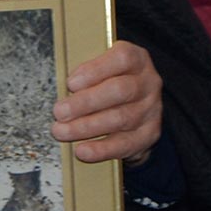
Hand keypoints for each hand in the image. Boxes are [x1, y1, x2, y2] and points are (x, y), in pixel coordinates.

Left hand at [52, 40, 162, 164]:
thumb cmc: (107, 83)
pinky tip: (82, 151)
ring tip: (61, 131)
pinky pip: (126, 143)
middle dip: (85, 103)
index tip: (70, 83)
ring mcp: (151, 109)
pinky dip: (102, 149)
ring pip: (121, 118)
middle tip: (59, 112)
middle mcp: (148, 82)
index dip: (95, 71)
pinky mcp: (149, 133)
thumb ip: (85, 73)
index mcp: (136, 59)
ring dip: (86, 127)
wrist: (134, 108)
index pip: (122, 59)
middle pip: (120, 90)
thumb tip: (62, 88)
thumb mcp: (99, 69)